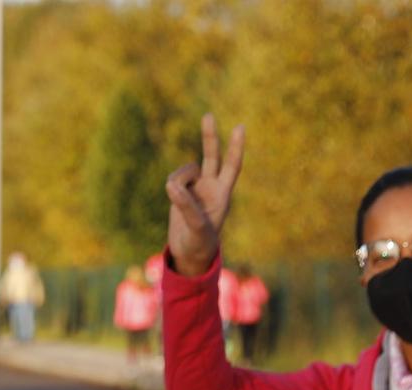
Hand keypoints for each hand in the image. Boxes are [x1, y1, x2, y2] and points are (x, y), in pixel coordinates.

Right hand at [164, 113, 245, 278]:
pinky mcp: (180, 191)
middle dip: (209, 136)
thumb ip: (186, 205)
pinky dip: (171, 188)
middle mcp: (211, 186)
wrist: (188, 253)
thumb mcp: (197, 227)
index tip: (239, 127)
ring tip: (179, 202)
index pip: (232, 165)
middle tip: (208, 115)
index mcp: (223, 193)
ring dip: (179, 182)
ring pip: (185, 171)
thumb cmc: (200, 243)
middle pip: (211, 155)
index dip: (236, 147)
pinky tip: (175, 200)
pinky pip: (173, 180)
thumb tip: (171, 185)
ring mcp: (195, 187)